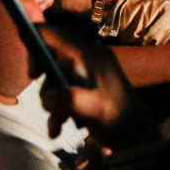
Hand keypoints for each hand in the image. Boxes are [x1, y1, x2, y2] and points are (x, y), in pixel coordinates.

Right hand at [38, 24, 160, 150]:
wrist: (136, 136)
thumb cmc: (118, 118)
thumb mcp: (93, 109)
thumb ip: (67, 100)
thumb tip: (46, 98)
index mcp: (87, 54)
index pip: (54, 34)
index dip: (35, 44)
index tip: (33, 73)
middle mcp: (86, 58)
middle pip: (51, 57)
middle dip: (45, 82)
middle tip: (45, 100)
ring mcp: (87, 72)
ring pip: (56, 79)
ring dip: (52, 102)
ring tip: (58, 125)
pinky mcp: (87, 86)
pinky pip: (64, 90)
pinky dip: (58, 108)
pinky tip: (58, 129)